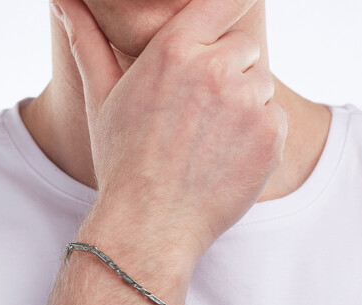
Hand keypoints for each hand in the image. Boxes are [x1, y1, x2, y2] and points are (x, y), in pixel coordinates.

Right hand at [53, 0, 287, 260]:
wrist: (149, 224)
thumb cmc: (122, 161)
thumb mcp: (100, 98)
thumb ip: (86, 41)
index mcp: (173, 51)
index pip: (223, 1)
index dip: (227, 12)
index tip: (223, 31)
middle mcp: (215, 69)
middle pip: (243, 49)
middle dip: (228, 72)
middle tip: (198, 114)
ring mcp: (247, 103)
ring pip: (261, 86)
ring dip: (244, 107)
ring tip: (208, 141)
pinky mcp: (270, 136)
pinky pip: (275, 120)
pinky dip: (258, 137)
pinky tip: (225, 159)